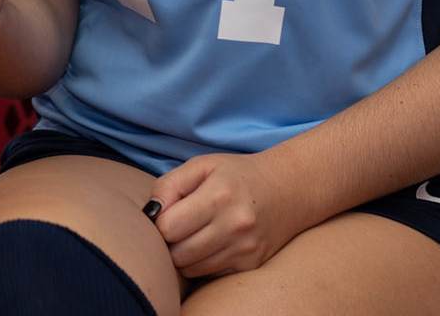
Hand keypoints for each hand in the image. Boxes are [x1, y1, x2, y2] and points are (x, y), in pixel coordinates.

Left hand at [146, 151, 311, 278]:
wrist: (289, 189)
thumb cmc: (237, 175)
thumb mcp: (202, 166)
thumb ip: (169, 185)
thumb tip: (150, 213)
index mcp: (219, 195)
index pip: (168, 228)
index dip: (159, 222)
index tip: (166, 213)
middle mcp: (234, 225)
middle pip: (177, 254)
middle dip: (169, 242)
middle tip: (178, 226)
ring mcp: (245, 249)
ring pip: (191, 268)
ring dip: (183, 255)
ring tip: (193, 233)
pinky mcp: (251, 265)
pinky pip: (209, 274)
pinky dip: (201, 263)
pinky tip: (210, 243)